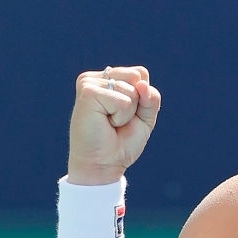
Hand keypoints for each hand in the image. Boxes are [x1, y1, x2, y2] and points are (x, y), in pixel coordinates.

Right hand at [67, 65, 161, 184]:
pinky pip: (123, 101)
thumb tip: (141, 84)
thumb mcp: (145, 117)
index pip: (140, 73)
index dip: (143, 98)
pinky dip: (121, 117)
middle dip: (137, 104)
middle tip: (117, 121)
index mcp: (108, 78)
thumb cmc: (122, 142)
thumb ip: (150, 98)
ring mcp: (89, 83)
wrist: (104, 164)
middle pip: (138, 77)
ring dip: (128, 113)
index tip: (126, 115)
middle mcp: (97, 78)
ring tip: (110, 123)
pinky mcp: (87, 92)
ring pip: (131, 90)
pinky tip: (105, 123)